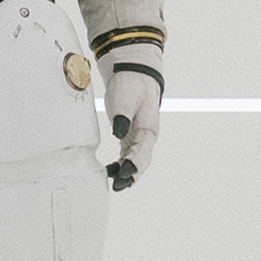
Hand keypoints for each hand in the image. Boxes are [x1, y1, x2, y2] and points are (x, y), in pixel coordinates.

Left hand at [104, 63, 161, 190]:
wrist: (134, 75)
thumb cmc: (132, 86)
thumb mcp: (126, 99)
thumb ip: (122, 117)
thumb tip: (119, 133)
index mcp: (148, 129)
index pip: (143, 151)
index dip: (134, 164)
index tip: (124, 173)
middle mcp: (146, 137)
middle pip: (141, 161)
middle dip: (131, 175)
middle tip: (118, 186)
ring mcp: (139, 137)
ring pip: (136, 161)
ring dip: (127, 173)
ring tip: (115, 184)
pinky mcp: (130, 136)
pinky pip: (128, 155)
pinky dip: (122, 164)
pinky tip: (112, 170)